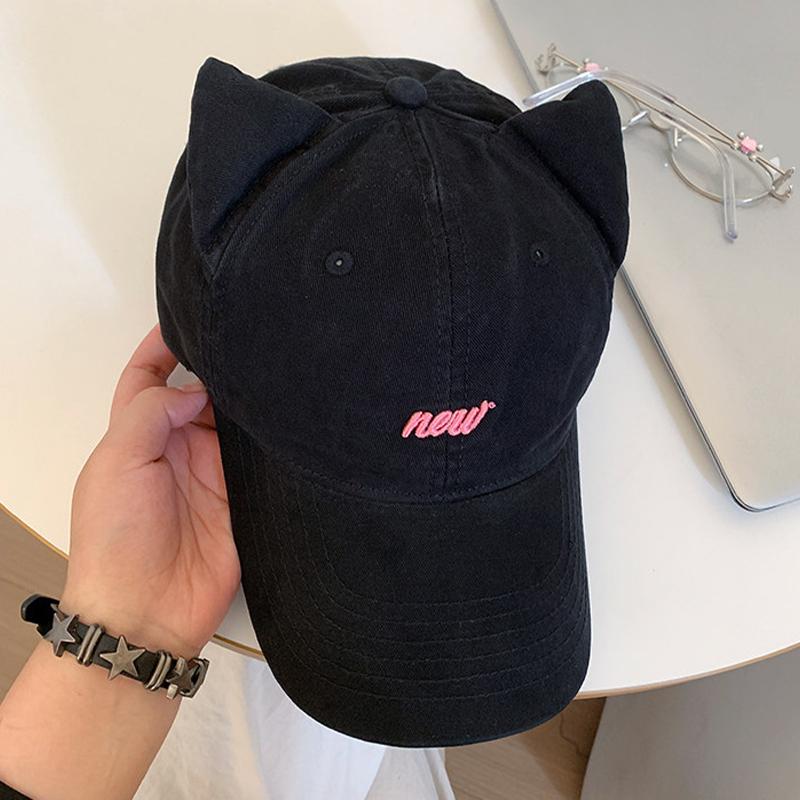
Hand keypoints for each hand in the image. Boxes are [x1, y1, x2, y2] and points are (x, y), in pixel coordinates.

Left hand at [59, 323, 240, 657]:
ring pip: (234, 423)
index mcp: (137, 436)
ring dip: (249, 404)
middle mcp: (177, 448)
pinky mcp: (242, 498)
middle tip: (246, 343)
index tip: (188, 319)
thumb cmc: (116, 541)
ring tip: (272, 374)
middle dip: (219, 369)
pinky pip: (260, 462)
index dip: (163, 347)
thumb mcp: (117, 462)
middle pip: (200, 394)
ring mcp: (211, 473)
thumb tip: (194, 387)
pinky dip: (272, 443)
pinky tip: (287, 423)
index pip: (148, 378)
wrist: (146, 612)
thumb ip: (150, 412)